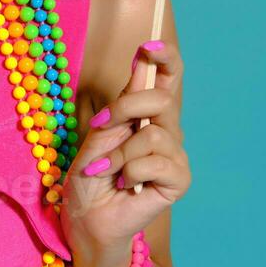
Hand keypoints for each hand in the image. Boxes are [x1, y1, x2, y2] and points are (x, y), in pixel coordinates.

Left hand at [60, 40, 190, 266]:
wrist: (86, 220)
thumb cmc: (89, 179)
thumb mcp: (99, 133)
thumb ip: (122, 103)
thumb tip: (141, 64)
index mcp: (145, 116)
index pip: (167, 79)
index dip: (165, 58)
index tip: (148, 47)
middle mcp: (165, 132)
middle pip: (162, 100)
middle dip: (126, 107)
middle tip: (101, 124)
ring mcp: (174, 156)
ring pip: (154, 134)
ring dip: (120, 153)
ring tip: (106, 170)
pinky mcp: (178, 181)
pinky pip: (157, 162)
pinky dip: (130, 172)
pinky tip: (123, 185)